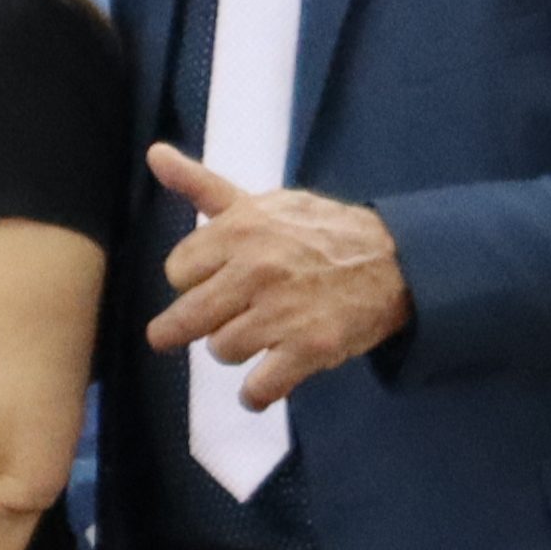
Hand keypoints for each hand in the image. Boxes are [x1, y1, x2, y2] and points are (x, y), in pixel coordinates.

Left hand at [143, 146, 409, 409]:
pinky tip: (265, 382)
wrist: (397, 260)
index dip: (195, 279)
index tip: (218, 278)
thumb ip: (201, 186)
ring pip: (221, 350)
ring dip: (237, 348)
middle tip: (221, 318)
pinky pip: (259, 389)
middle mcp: (257, 270)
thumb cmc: (319, 231)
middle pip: (186, 319)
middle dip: (195, 324)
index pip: (178, 271)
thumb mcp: (260, 202)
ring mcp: (283, 312)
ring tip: (263, 331)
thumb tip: (154, 155)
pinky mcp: (309, 349)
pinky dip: (258, 394)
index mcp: (240, 231)